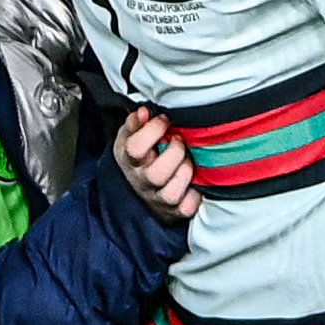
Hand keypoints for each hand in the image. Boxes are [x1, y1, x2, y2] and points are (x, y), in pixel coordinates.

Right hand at [115, 105, 200, 221]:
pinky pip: (187, 207)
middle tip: (179, 141)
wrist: (138, 191)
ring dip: (185, 172)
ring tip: (187, 161)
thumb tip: (143, 112)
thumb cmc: (139, 159)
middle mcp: (143, 182)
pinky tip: (193, 181)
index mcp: (130, 161)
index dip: (153, 131)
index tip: (164, 121)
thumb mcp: (129, 138)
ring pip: (172, 193)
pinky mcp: (176, 211)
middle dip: (174, 152)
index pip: (135, 149)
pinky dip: (194, 194)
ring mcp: (159, 199)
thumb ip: (135, 123)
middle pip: (156, 174)